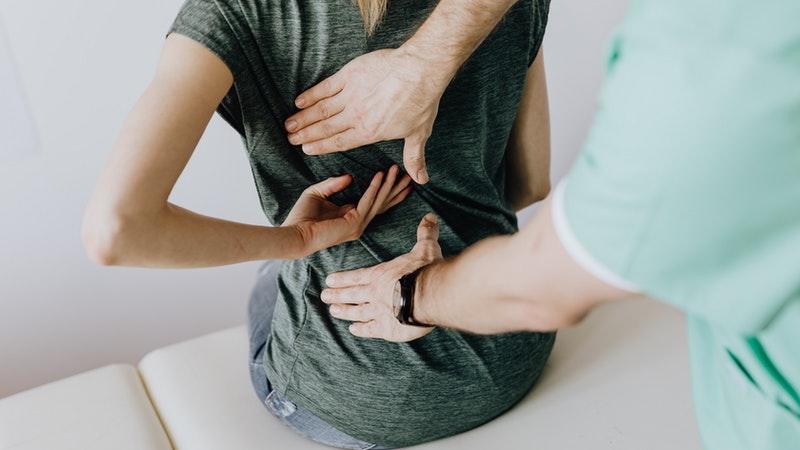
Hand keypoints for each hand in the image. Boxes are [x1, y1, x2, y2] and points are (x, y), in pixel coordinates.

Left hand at [283, 165, 410, 255]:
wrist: (294, 234)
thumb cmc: (301, 217)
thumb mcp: (317, 193)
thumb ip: (333, 184)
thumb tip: (351, 176)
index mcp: (351, 216)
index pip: (375, 202)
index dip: (387, 190)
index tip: (397, 177)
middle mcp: (358, 222)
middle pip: (383, 203)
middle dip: (396, 188)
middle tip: (409, 175)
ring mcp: (358, 225)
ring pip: (379, 201)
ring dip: (388, 185)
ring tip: (397, 170)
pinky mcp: (354, 223)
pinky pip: (367, 201)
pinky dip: (374, 188)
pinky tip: (380, 175)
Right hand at [284, 48, 452, 184]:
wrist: (420, 71)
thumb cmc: (421, 102)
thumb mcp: (418, 134)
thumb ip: (413, 158)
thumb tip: (421, 180)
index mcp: (369, 132)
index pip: (339, 142)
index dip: (321, 146)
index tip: (306, 149)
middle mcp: (356, 116)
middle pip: (325, 127)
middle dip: (306, 134)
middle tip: (290, 139)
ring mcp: (351, 95)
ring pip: (321, 110)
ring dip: (303, 118)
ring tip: (289, 124)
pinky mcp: (349, 76)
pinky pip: (325, 87)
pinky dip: (311, 95)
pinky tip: (299, 101)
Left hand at [321, 213, 442, 341]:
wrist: (430, 295)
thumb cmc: (426, 271)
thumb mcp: (426, 248)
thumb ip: (425, 234)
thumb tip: (430, 217)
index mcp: (381, 275)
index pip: (357, 276)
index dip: (343, 279)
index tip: (329, 280)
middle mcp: (375, 293)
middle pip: (351, 294)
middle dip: (336, 295)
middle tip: (324, 296)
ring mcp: (378, 312)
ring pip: (356, 312)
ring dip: (344, 311)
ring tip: (333, 312)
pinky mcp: (387, 328)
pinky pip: (370, 329)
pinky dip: (361, 329)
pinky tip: (353, 329)